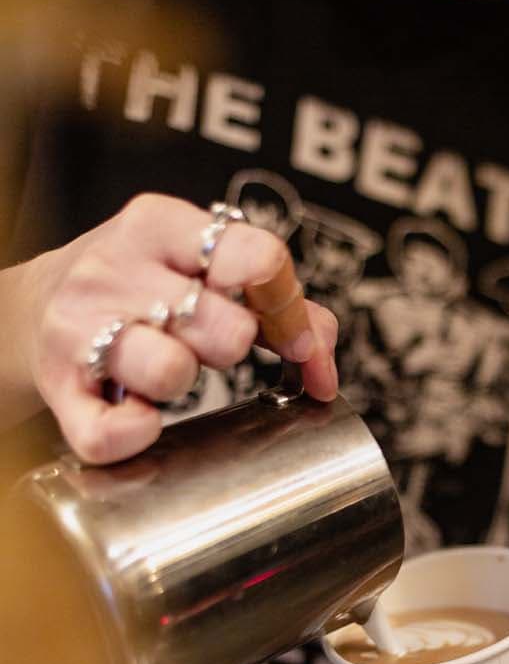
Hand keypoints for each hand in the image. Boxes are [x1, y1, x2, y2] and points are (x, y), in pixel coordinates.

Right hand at [28, 193, 338, 463]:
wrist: (28, 308)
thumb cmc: (136, 287)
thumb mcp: (196, 266)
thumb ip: (269, 298)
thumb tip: (324, 350)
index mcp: (162, 227)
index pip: (257, 257)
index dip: (291, 311)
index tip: (298, 345)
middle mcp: (117, 270)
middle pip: (223, 325)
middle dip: (235, 348)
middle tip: (215, 349)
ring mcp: (82, 330)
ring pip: (170, 371)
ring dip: (186, 385)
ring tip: (173, 374)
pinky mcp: (60, 388)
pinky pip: (109, 433)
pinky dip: (135, 435)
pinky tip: (144, 421)